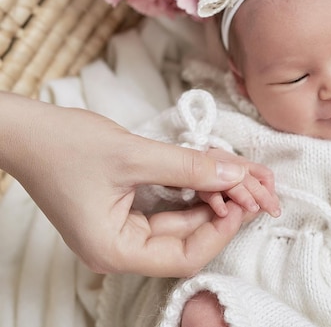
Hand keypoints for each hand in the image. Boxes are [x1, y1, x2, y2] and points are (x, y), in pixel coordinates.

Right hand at [0, 93, 267, 276]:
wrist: (24, 130)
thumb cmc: (64, 145)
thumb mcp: (134, 155)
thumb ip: (189, 167)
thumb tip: (235, 174)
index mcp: (114, 250)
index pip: (184, 255)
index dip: (222, 230)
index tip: (246, 200)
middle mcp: (119, 248)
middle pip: (187, 239)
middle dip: (222, 209)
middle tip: (252, 183)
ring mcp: (121, 231)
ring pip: (181, 222)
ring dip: (211, 197)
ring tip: (238, 174)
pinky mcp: (124, 212)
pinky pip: (167, 208)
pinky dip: (191, 190)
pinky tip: (212, 172)